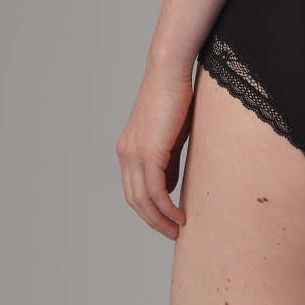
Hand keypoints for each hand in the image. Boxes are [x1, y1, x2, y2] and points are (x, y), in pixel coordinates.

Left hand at [117, 63, 193, 238]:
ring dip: (160, 219)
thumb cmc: (175, 97)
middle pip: (134, 200)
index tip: (168, 219)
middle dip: (153, 221)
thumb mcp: (171, 136)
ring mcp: (134, 154)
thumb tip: (169, 186)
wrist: (169, 72)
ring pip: (142, 200)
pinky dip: (166, 207)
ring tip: (178, 228)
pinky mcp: (148, 152)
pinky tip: (179, 214)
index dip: (149, 209)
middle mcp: (125, 155)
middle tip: (173, 232)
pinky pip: (155, 190)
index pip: (134, 190)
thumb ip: (168, 161)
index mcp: (128, 150)